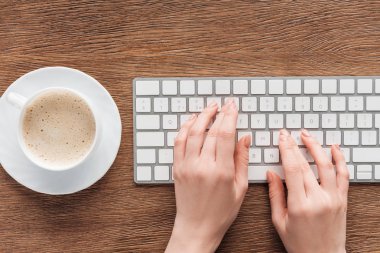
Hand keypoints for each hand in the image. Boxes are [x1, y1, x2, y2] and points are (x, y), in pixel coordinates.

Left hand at [165, 100, 250, 252]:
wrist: (196, 226)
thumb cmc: (221, 212)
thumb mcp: (240, 188)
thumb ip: (242, 160)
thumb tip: (244, 137)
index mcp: (222, 172)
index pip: (225, 135)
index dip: (230, 116)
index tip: (232, 106)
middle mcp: (203, 166)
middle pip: (210, 130)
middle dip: (218, 113)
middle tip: (223, 104)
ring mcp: (187, 166)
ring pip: (192, 132)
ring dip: (201, 116)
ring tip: (209, 108)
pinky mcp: (177, 168)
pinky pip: (178, 142)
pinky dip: (185, 128)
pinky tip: (192, 121)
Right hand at [268, 129, 348, 252]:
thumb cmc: (299, 243)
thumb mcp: (280, 221)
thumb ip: (275, 195)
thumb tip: (271, 173)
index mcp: (300, 205)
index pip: (292, 169)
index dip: (286, 150)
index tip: (281, 138)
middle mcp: (319, 200)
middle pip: (306, 165)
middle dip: (295, 145)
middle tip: (288, 133)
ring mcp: (333, 198)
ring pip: (326, 165)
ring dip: (316, 147)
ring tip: (307, 135)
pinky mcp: (342, 200)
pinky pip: (344, 176)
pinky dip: (340, 159)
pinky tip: (333, 148)